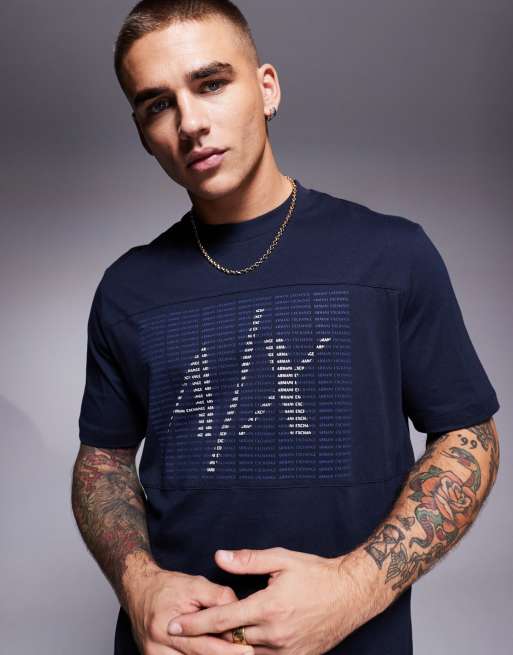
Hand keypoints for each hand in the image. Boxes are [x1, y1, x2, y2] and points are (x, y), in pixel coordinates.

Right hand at [126, 567, 255, 654]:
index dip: (229, 649)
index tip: (248, 649)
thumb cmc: (168, 586)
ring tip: (233, 652)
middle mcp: (157, 648)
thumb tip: (240, 611)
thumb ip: (219, 597)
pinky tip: (215, 652)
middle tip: (247, 654)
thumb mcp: (195, 584)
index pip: (205, 645)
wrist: (138, 590)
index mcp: (167, 627)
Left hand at [165, 547, 377, 654]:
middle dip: (207, 637)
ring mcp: (286, 650)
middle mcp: (275, 634)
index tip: (173, 626)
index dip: (195, 624)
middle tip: (187, 630)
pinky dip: (249, 652)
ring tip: (211, 638)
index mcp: (268, 607)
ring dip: (228, 646)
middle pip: (230, 641)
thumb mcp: (281, 559)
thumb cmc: (316, 573)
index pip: (222, 620)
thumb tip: (219, 557)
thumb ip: (248, 560)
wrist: (351, 595)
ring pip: (245, 654)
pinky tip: (240, 644)